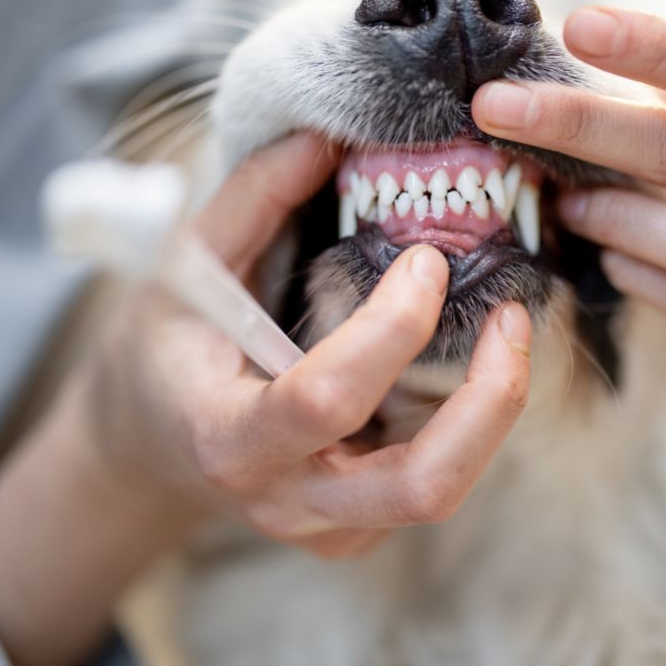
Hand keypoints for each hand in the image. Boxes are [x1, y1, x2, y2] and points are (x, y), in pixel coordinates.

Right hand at [0, 132, 529, 665]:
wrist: (153, 444)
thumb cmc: (167, 350)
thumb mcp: (186, 268)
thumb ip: (252, 200)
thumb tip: (325, 137)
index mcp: (230, 438)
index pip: (325, 399)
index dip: (390, 327)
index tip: (426, 259)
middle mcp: (288, 499)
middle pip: (421, 486)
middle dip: (489, 400)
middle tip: (512, 317)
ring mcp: (331, 527)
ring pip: (444, 490)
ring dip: (493, 409)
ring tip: (507, 330)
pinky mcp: (360, 529)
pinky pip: (432, 480)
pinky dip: (467, 420)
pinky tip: (463, 362)